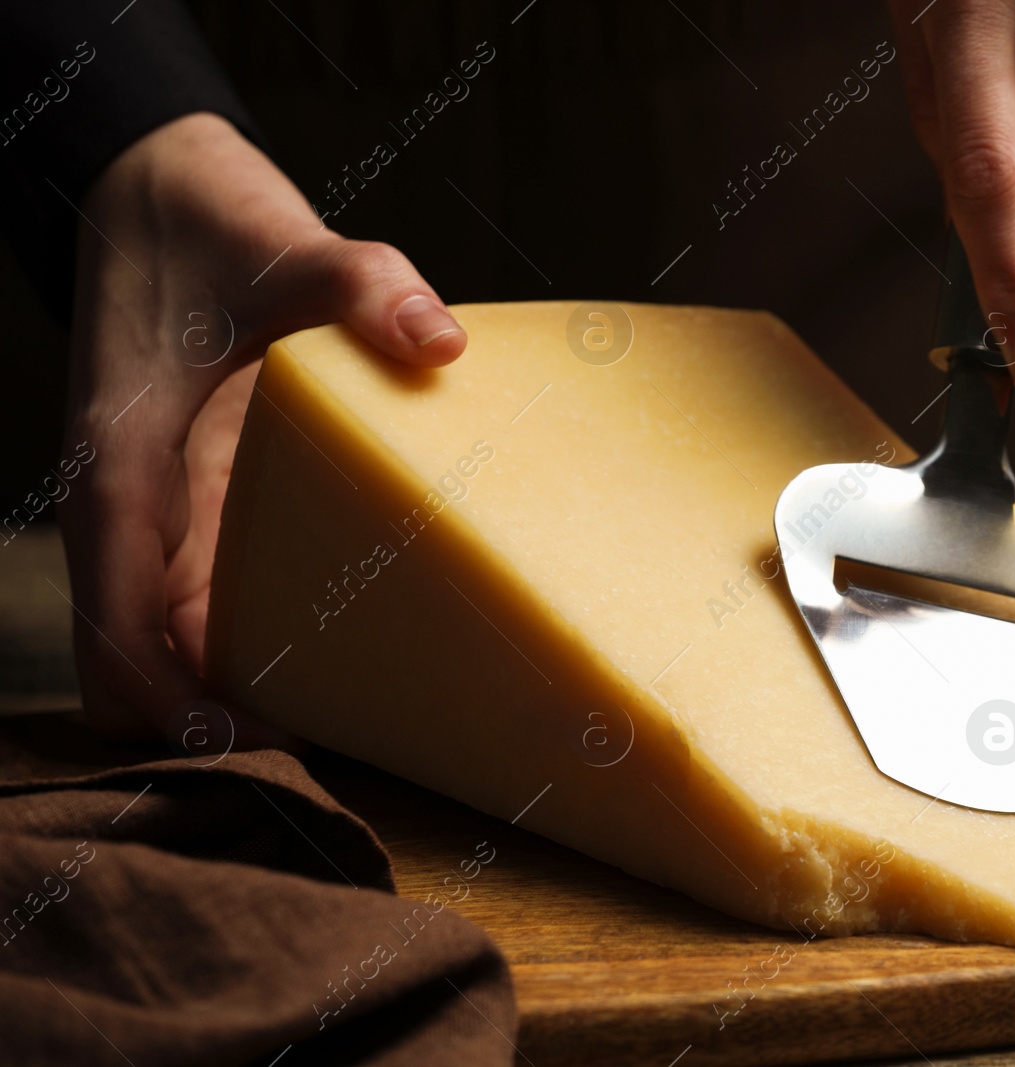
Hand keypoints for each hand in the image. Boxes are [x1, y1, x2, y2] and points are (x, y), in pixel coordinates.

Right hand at [58, 112, 467, 745]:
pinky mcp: (188, 509)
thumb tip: (440, 342)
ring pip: (160, 651)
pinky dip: (237, 653)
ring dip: (224, 700)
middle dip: (210, 726)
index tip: (263, 748)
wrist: (161, 196)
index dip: (179, 704)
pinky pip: (194, 607)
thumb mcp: (283, 240)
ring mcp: (155, 516)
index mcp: (126, 468)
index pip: (123, 624)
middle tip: (329, 756)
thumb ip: (359, 284)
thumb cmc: (210, 227)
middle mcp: (130, 511)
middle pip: (140, 669)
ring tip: (340, 728)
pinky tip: (329, 658)